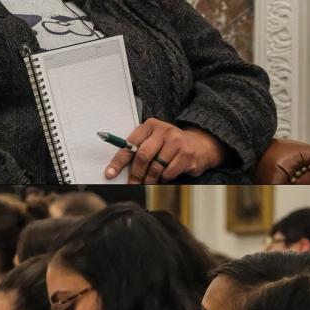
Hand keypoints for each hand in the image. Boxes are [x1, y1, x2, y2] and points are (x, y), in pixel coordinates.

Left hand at [104, 120, 223, 183]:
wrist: (200, 145)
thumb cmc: (170, 146)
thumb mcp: (154, 141)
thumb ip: (139, 149)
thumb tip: (118, 170)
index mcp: (150, 125)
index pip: (130, 144)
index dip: (118, 161)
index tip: (110, 173)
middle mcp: (163, 130)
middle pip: (142, 156)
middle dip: (135, 174)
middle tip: (132, 184)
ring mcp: (176, 141)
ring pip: (156, 167)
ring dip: (150, 180)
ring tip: (148, 183)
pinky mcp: (186, 154)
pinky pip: (169, 173)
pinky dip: (164, 179)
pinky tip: (164, 178)